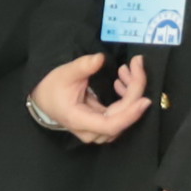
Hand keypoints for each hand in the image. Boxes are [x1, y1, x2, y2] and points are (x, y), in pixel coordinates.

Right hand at [31, 50, 152, 144]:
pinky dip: (126, 97)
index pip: (110, 125)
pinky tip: (122, 81)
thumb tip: (100, 58)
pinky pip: (121, 114)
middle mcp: (92, 132)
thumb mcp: (65, 73)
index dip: (130, 114)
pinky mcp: (103, 125)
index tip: (145, 100)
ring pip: (124, 116)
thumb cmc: (53, 87)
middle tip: (136, 64)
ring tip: (126, 69)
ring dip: (131, 92)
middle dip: (134, 90)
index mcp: (80, 121)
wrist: (44, 99)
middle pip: (121, 117)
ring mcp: (99, 131)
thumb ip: (83, 66)